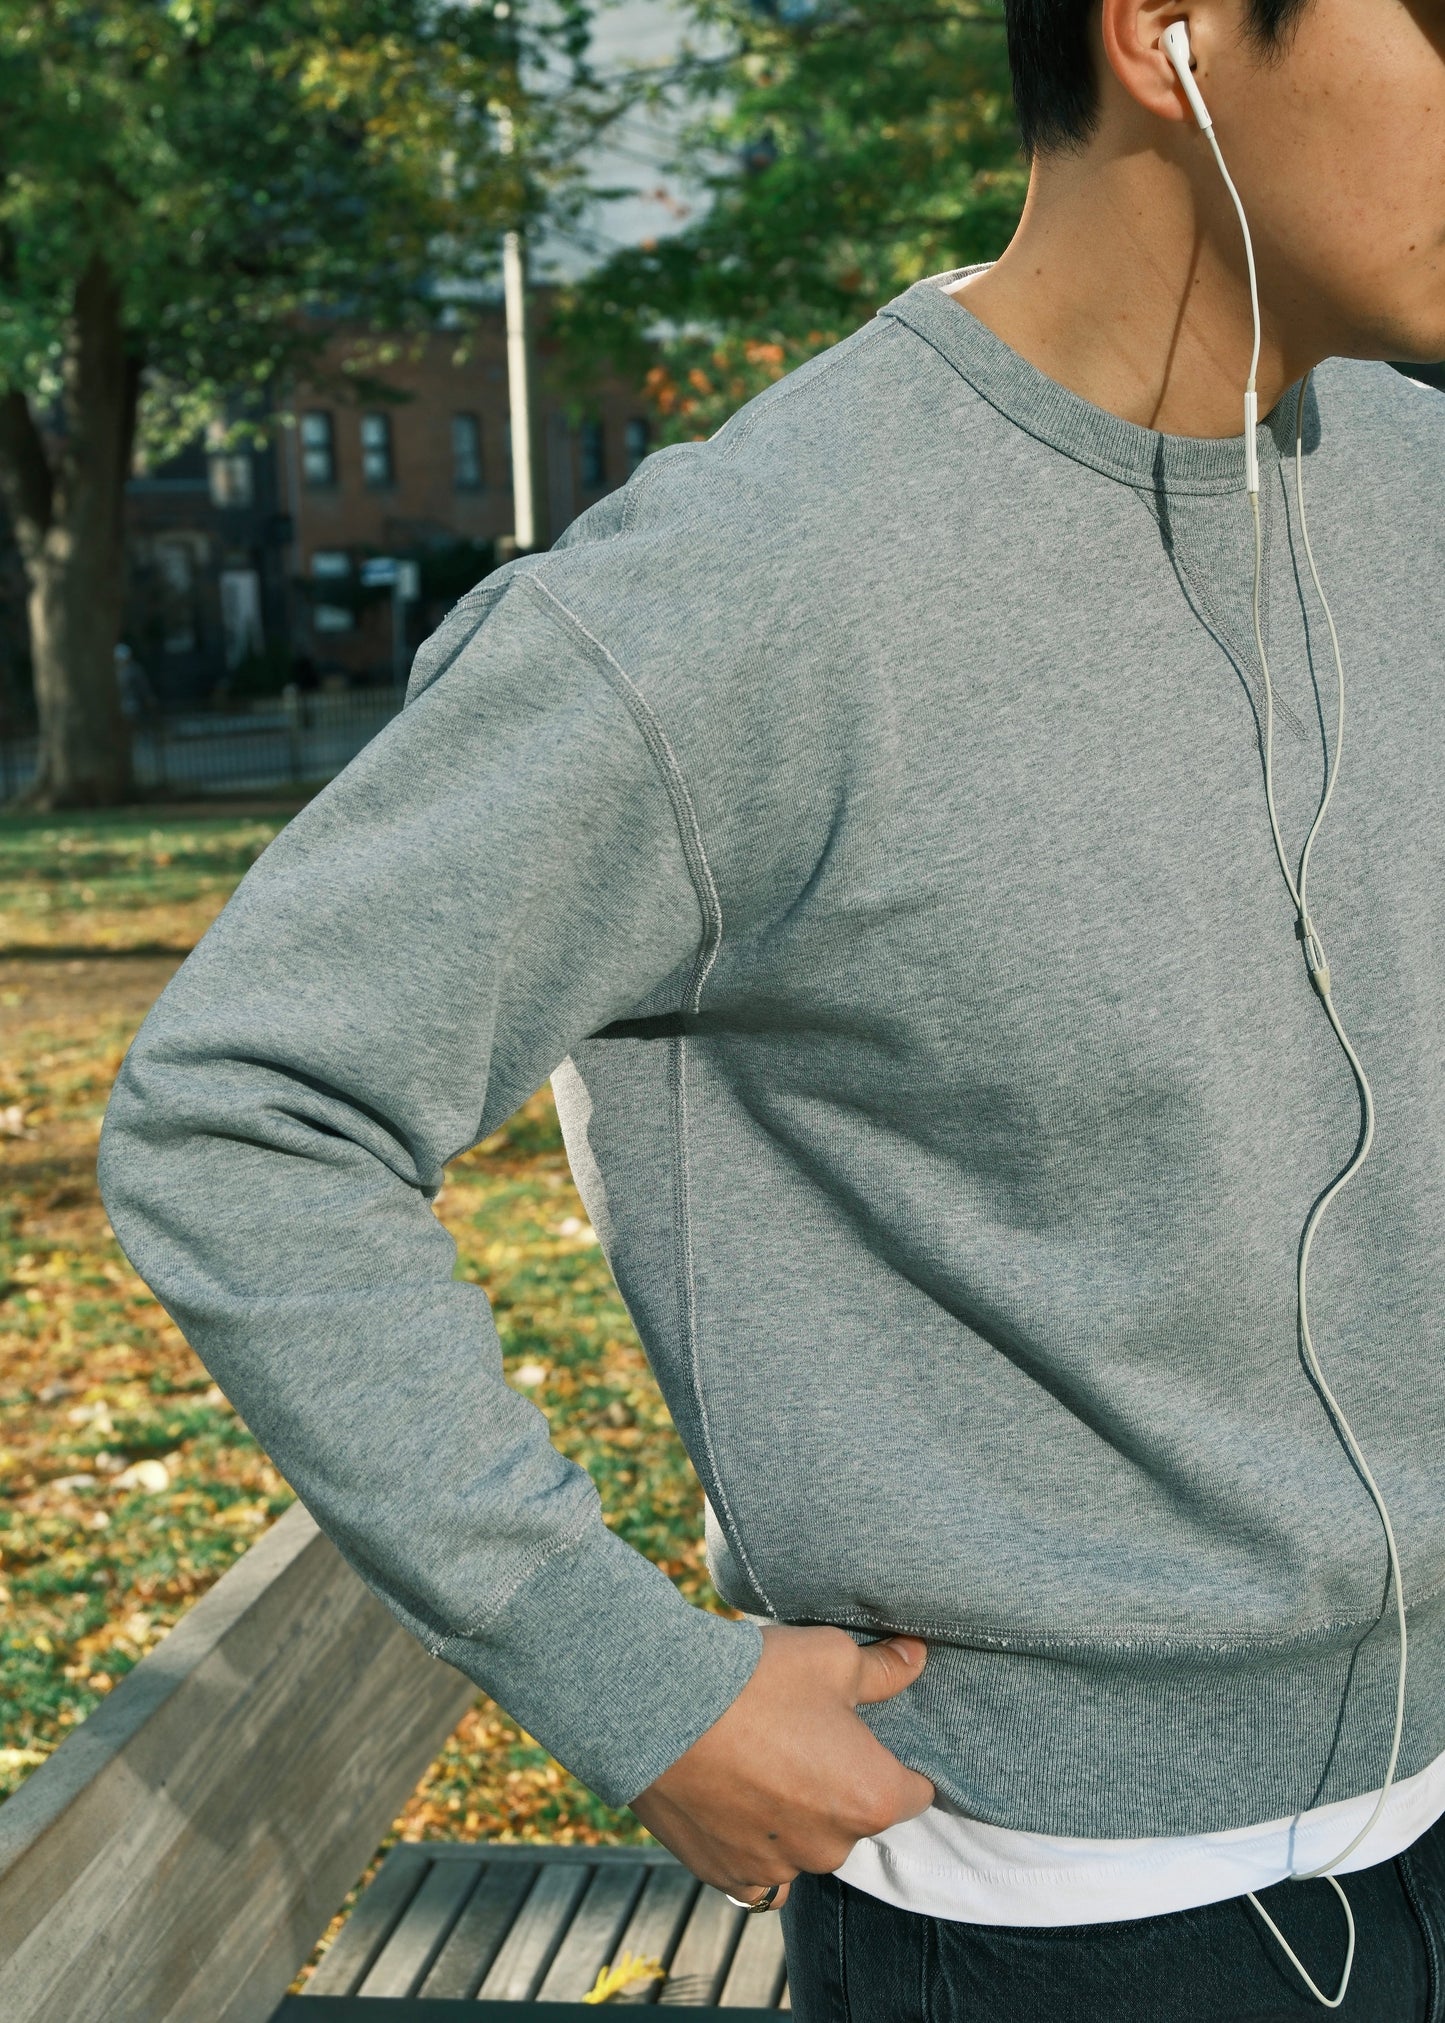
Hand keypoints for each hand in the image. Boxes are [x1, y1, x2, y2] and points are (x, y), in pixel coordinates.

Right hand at [629, 1623, 934, 1910]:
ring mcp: (778, 1867)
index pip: (916, 1792)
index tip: (868, 1738)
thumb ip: (885, 1669)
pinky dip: (755, 1843)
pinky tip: (735, 1799)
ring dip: (794, 1816)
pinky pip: (759, 1869)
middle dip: (838, 1785)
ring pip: (805, 1844)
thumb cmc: (756, 1679)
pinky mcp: (727, 1875)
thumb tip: (916, 1658)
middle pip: (855, 1819)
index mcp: (871, 1798)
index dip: (897, 1761)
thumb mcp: (833, 1657)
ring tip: (760, 1761)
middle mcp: (832, 1847)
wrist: (660, 1707)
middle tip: (802, 1736)